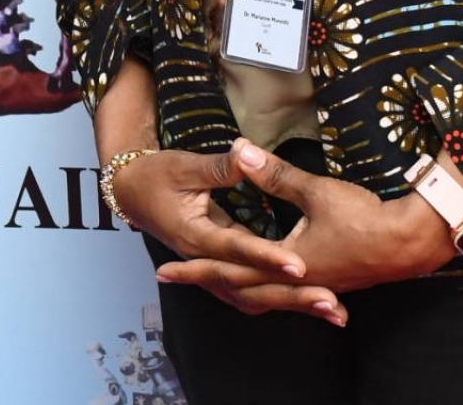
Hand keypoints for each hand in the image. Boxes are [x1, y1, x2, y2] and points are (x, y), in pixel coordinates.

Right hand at [118, 149, 343, 325]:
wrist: (131, 191)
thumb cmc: (156, 175)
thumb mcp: (186, 166)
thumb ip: (221, 166)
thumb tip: (247, 151)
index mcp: (195, 236)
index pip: (238, 250)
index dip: (268, 258)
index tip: (301, 265)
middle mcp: (205, 260)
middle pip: (251, 289)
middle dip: (293, 297)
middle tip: (331, 304)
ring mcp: (210, 269)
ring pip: (254, 297)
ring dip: (291, 304)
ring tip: (331, 311)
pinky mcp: (219, 269)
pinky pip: (251, 293)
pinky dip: (279, 299)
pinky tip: (308, 302)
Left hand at [154, 141, 458, 316]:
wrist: (411, 243)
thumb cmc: (365, 219)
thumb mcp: (316, 191)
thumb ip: (276, 174)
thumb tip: (240, 149)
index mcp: (285, 267)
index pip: (228, 268)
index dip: (195, 267)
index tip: (164, 268)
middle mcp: (293, 283)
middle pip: (238, 287)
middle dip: (204, 279)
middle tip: (170, 274)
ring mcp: (310, 285)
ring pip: (261, 293)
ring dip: (233, 285)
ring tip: (208, 278)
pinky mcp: (325, 280)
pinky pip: (281, 290)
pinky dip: (261, 287)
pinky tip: (260, 279)